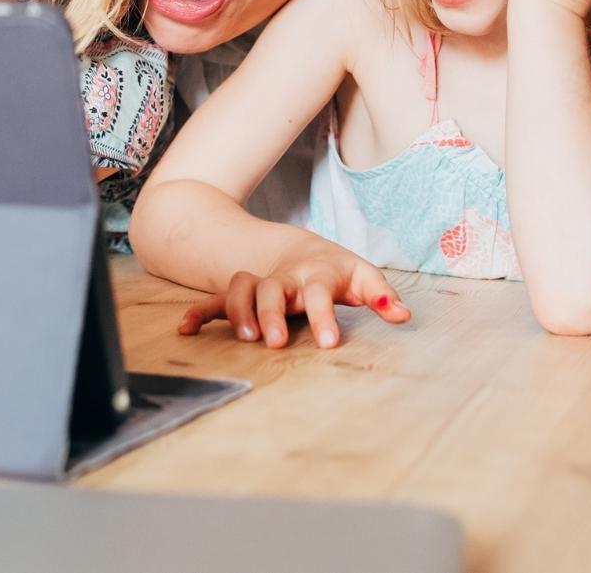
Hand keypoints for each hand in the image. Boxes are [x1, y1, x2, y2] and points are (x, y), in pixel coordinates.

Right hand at [178, 246, 410, 348]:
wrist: (299, 247)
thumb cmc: (336, 270)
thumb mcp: (362, 277)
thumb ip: (382, 295)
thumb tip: (404, 314)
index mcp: (317, 274)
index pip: (320, 293)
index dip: (324, 316)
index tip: (330, 343)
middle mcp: (284, 277)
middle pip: (273, 289)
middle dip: (272, 315)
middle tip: (277, 343)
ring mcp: (260, 283)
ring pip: (241, 288)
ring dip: (239, 312)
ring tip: (245, 340)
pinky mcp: (240, 294)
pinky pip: (214, 300)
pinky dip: (199, 313)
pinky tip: (186, 331)